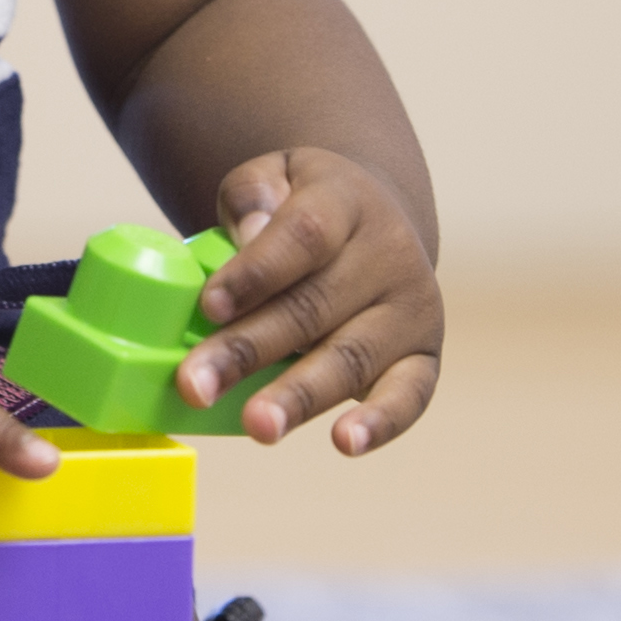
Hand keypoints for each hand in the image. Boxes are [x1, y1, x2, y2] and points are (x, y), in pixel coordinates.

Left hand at [182, 145, 443, 452]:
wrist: (376, 221)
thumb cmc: (303, 208)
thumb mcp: (273, 176)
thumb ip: (252, 199)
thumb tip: (248, 240)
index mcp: (346, 202)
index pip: (303, 235)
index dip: (256, 271)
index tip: (209, 305)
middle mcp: (389, 254)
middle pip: (314, 306)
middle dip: (249, 350)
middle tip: (196, 387)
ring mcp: (411, 309)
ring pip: (350, 357)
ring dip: (299, 396)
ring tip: (258, 425)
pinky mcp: (423, 357)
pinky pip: (409, 395)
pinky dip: (380, 423)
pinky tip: (345, 443)